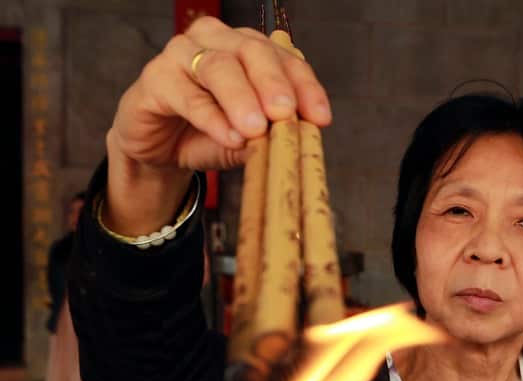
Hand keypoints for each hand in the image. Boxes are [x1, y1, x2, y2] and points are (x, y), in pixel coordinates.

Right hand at [104, 16, 330, 234]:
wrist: (162, 151)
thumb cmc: (211, 134)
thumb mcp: (251, 137)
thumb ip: (273, 132)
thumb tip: (299, 135)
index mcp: (248, 48)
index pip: (285, 59)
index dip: (305, 87)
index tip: (321, 118)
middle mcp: (216, 41)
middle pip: (252, 51)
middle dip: (273, 84)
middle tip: (285, 114)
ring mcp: (182, 53)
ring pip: (218, 67)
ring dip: (241, 99)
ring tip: (256, 130)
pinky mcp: (155, 78)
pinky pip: (188, 95)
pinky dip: (212, 118)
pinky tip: (229, 137)